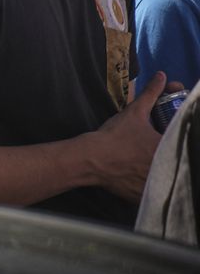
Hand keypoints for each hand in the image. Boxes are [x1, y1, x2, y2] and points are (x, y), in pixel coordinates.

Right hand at [88, 71, 167, 202]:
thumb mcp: (135, 112)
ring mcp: (155, 185)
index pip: (181, 140)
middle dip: (167, 154)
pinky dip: (147, 186)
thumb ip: (151, 94)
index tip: (160, 135)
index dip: (174, 135)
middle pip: (174, 160)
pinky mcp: (144, 197)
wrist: (91, 160)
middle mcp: (166, 168)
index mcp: (168, 148)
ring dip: (159, 171)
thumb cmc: (115, 137)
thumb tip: (161, 75)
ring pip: (164, 179)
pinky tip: (138, 179)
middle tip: (148, 150)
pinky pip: (151, 193)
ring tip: (143, 164)